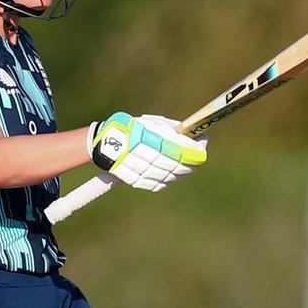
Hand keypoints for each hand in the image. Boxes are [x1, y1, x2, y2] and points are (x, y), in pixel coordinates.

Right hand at [87, 112, 207, 190]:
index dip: (199, 146)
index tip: (202, 139)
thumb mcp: (152, 123)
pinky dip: (167, 180)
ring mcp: (144, 171)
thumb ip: (173, 129)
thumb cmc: (131, 129)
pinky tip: (169, 174)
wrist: (105, 142)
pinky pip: (158, 184)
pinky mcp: (138, 181)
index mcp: (156, 140)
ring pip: (172, 176)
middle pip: (182, 166)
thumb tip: (194, 134)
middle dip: (192, 160)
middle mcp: (151, 157)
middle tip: (196, 153)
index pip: (187, 150)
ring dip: (181, 171)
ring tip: (183, 163)